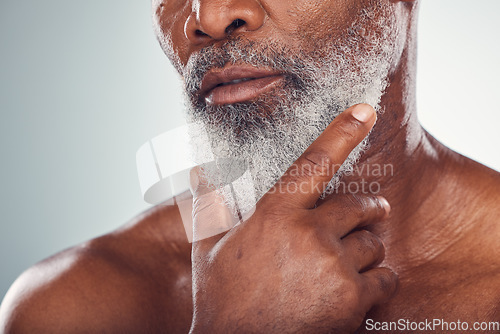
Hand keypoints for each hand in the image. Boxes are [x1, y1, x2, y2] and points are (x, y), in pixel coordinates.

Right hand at [189, 104, 397, 333]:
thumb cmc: (222, 297)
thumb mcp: (207, 248)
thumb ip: (208, 204)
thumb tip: (201, 171)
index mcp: (275, 215)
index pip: (314, 162)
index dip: (342, 132)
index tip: (366, 110)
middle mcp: (309, 235)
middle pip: (360, 206)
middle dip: (367, 209)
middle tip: (366, 214)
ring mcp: (334, 268)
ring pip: (373, 243)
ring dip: (364, 249)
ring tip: (345, 261)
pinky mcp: (353, 300)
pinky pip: (385, 277)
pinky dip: (377, 280)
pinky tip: (354, 287)